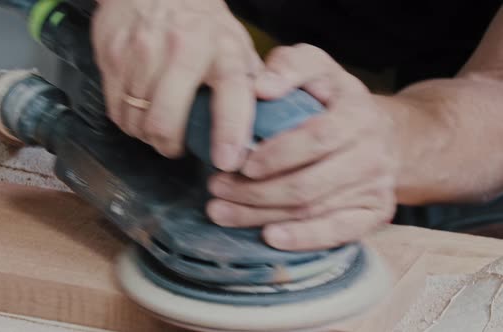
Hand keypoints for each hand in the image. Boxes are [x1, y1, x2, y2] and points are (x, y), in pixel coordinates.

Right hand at [91, 0, 261, 170]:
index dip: (230, 131)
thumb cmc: (199, 20)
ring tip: (158, 123)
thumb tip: (267, 124)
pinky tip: (139, 109)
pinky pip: (116, 109)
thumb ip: (249, 80)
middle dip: (169, 146)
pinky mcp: (112, 54)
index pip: (231, 91)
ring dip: (147, 134)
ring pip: (137, 120)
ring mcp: (142, 51)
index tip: (228, 161)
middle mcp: (182, 47)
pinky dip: (128, 120)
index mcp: (221, 47)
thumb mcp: (234, 41)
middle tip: (175, 146)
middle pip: (165, 120)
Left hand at [206, 44, 398, 250]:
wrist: (384, 131)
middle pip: (308, 184)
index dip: (276, 155)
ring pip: (312, 211)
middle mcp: (373, 154)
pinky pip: (337, 233)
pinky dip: (302, 239)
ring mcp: (375, 187)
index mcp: (358, 115)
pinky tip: (269, 237)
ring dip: (261, 215)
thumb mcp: (316, 67)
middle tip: (216, 188)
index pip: (315, 139)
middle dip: (255, 191)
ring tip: (221, 211)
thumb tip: (261, 87)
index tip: (239, 162)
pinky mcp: (374, 213)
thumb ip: (289, 66)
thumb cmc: (335, 99)